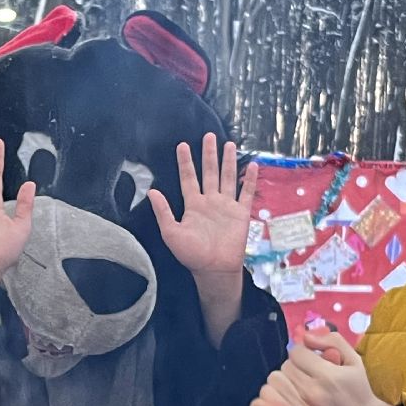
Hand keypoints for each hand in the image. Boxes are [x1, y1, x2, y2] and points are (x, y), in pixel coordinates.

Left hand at [148, 133, 258, 278]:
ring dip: (228, 161)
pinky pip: (246, 192)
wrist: (214, 269)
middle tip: (208, 136)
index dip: (185, 162)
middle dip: (208, 155)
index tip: (182, 145)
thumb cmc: (191, 255)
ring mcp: (226, 206)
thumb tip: (151, 191)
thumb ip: (163, 211)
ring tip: (229, 144)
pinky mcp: (241, 213)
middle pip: (209, 172)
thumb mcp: (171, 233)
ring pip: (227, 177)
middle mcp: (210, 202)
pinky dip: (250, 179)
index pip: (188, 178)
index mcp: (193, 205)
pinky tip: (253, 165)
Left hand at [278, 328, 397, 405]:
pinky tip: (290, 394)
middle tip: (307, 371)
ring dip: (286, 378)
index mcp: (327, 375)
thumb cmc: (359, 389)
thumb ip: (333, 341)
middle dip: (295, 365)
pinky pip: (274, 399)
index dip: (303, 351)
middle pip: (286, 366)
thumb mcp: (354, 360)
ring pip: (277, 381)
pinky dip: (278, 393)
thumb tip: (306, 335)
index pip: (297, 352)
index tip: (311, 357)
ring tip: (300, 382)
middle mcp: (311, 391)